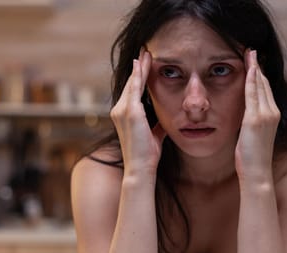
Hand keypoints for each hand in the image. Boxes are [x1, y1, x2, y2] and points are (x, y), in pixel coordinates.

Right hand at [110, 48, 165, 175]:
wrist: (140, 168)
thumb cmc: (147, 155)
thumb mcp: (154, 135)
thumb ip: (157, 124)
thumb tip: (167, 119)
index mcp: (124, 115)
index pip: (132, 91)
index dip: (139, 76)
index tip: (145, 63)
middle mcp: (119, 110)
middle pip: (131, 83)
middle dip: (139, 67)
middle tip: (146, 51)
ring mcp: (122, 111)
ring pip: (132, 83)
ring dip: (140, 67)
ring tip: (147, 53)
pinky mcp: (129, 112)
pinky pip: (134, 89)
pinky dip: (139, 75)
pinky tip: (143, 64)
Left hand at [235, 49, 280, 182]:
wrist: (257, 173)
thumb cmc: (253, 159)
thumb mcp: (253, 136)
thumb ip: (252, 122)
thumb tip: (246, 116)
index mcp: (273, 116)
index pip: (266, 90)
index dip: (260, 75)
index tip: (254, 62)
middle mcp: (272, 113)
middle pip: (264, 84)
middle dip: (257, 66)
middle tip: (251, 51)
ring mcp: (265, 115)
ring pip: (260, 85)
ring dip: (254, 67)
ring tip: (249, 53)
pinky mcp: (255, 119)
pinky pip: (253, 93)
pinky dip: (251, 78)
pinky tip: (248, 67)